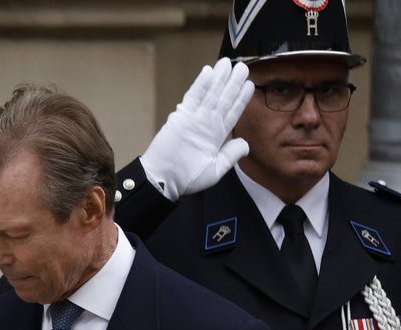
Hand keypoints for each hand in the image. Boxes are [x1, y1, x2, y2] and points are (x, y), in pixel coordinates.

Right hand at [140, 59, 252, 199]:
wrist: (163, 180)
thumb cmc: (186, 179)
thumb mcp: (215, 171)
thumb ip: (231, 155)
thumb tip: (245, 144)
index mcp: (217, 136)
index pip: (233, 112)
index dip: (241, 98)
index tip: (250, 85)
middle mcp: (207, 124)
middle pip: (224, 99)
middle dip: (233, 82)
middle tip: (242, 66)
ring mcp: (194, 118)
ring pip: (211, 94)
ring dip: (220, 79)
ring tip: (228, 64)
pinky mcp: (181, 116)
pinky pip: (193, 97)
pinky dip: (201, 84)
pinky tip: (208, 72)